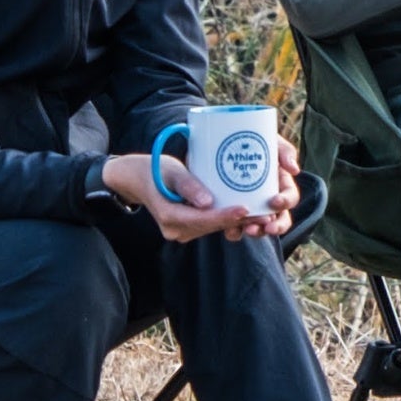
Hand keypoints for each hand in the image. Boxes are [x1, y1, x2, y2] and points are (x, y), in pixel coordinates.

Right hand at [103, 147, 291, 242]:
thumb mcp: (171, 171)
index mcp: (170, 216)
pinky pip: (209, 224)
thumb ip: (188, 185)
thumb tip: (207, 203)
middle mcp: (176, 229)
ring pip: (213, 227)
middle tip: (263, 211)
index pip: (203, 219)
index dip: (225, 216)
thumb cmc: (155, 169)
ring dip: (235, 221)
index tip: (246, 209)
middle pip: (212, 225)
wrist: (137, 178)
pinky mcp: (187, 227)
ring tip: (261, 212)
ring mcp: (181, 231)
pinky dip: (226, 218)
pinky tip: (246, 211)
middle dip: (237, 220)